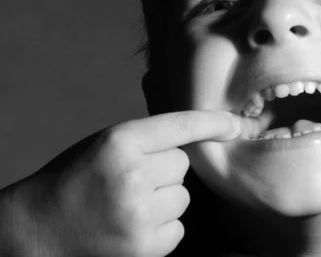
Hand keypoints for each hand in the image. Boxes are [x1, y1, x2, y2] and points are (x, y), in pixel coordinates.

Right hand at [1, 111, 249, 256]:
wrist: (37, 230)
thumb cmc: (75, 180)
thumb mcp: (105, 145)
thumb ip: (147, 139)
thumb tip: (199, 132)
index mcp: (120, 142)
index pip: (180, 125)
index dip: (212, 122)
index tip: (237, 124)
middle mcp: (132, 175)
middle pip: (183, 164)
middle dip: (165, 170)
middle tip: (131, 180)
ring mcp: (139, 214)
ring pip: (183, 196)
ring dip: (165, 200)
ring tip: (129, 205)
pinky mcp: (145, 246)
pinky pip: (178, 227)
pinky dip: (162, 228)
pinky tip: (133, 227)